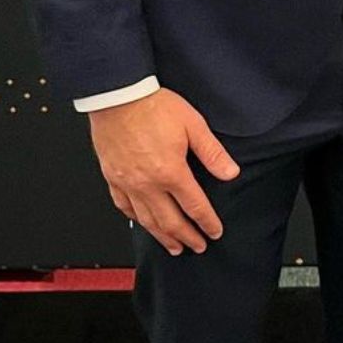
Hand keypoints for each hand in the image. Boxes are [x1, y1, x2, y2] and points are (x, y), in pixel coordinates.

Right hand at [88, 87, 237, 255]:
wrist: (117, 95)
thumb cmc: (152, 106)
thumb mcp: (193, 125)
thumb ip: (212, 152)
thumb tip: (230, 172)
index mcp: (170, 172)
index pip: (194, 206)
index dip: (206, 223)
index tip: (214, 232)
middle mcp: (147, 183)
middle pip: (170, 221)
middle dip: (187, 237)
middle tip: (197, 247)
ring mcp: (127, 183)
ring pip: (146, 220)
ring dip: (162, 236)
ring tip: (173, 247)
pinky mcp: (112, 177)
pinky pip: (123, 206)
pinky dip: (135, 219)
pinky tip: (142, 223)